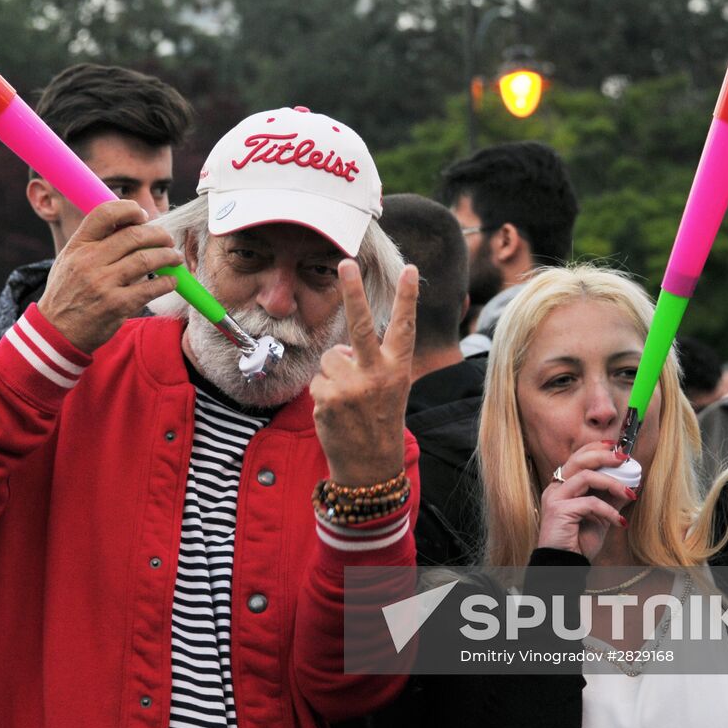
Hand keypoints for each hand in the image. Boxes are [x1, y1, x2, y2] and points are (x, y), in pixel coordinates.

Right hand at [37, 200, 182, 353]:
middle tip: (167, 239)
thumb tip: (134, 226)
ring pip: (146, 260)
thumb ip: (95, 242)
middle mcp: (89, 261)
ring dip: (167, 256)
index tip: (143, 216)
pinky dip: (167, 282)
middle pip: (133, 235)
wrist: (57, 331)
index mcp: (77, 246)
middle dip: (158, 234)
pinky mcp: (117, 305)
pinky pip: (150, 288)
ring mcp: (103, 284)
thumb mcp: (70, 260)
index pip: (104, 213)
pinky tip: (171, 281)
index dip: (129, 209)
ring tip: (174, 257)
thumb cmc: (68, 292)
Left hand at [310, 260, 418, 486]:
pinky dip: (322, 394)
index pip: (404, 327)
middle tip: (345, 261)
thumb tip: (340, 350)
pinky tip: (336, 413)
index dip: (407, 297)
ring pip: (329, 358)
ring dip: (332, 375)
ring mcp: (352, 386)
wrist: (370, 466)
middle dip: (352, 290)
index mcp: (398, 369)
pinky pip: (317, 381)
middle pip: (360, 325)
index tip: (411, 268)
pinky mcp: (329, 398)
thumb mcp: (390, 389)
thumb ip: (371, 364)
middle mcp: (377, 374)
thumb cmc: (379, 421)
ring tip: (346, 400)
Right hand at [536, 440, 635, 560]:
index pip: (578, 457)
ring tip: (630, 493)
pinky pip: (590, 502)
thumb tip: (631, 484)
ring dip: (612, 483)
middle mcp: (556, 487)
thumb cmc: (578, 542)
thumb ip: (611, 499)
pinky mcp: (559, 510)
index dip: (597, 448)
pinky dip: (609, 510)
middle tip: (625, 459)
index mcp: (563, 486)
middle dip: (605, 456)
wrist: (564, 564)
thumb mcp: (601, 517)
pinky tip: (619, 521)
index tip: (618, 449)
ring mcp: (555, 497)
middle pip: (579, 459)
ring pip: (586, 476)